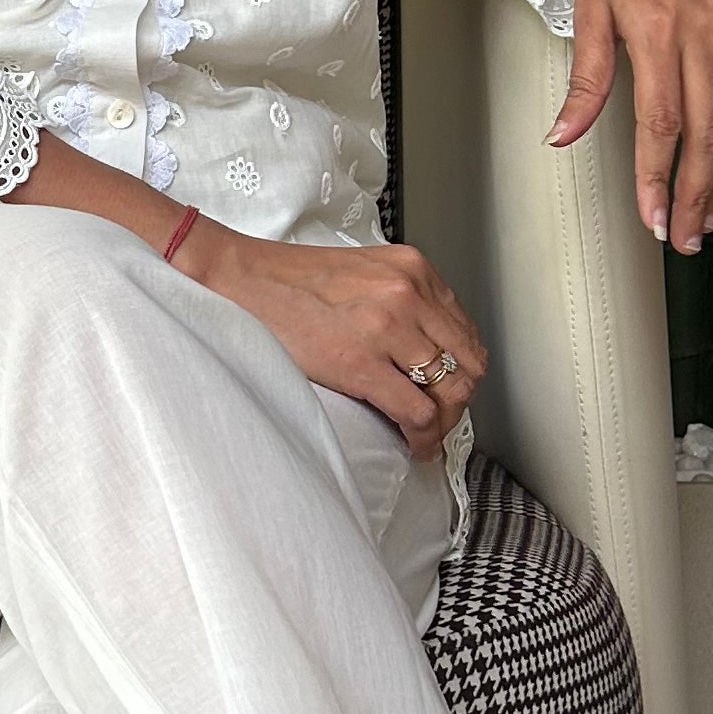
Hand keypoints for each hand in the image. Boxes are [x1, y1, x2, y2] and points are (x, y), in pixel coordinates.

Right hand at [179, 222, 486, 457]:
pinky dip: (423, 438)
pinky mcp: (362, 363)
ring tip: (426, 435)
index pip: (465, 332)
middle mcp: (409, 293)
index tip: (446, 388)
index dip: (461, 369)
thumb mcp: (365, 273)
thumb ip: (404, 300)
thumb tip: (429, 349)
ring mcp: (388, 327)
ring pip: (451, 392)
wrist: (243, 279)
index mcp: (413, 269)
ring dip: (444, 424)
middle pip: (469, 364)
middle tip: (440, 418)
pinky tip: (413, 444)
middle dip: (458, 400)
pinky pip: (418, 413)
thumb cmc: (292, 280)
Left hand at [548, 0, 712, 251]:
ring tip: (711, 219)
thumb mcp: (589, 8)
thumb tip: (563, 135)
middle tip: (684, 237)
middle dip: (695, 192)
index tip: (652, 217)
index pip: (661, 123)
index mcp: (658, 33)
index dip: (656, 176)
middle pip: (705, 133)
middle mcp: (703, 38)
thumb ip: (585, 79)